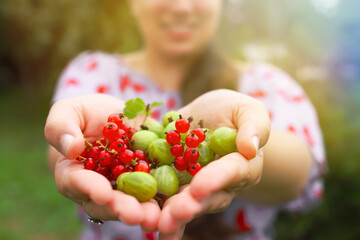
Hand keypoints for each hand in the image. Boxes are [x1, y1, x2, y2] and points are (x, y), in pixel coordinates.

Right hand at [45, 94, 159, 230]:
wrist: (113, 116)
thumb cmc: (83, 115)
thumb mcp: (68, 111)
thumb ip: (61, 127)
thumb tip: (71, 148)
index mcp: (72, 173)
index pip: (77, 183)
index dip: (89, 188)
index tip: (103, 193)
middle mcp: (97, 187)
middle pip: (105, 203)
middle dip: (120, 208)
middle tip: (134, 214)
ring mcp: (122, 187)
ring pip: (129, 203)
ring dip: (142, 212)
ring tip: (154, 216)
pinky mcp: (144, 181)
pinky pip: (152, 192)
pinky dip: (160, 200)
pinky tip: (172, 205)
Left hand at [157, 89, 269, 237]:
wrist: (210, 116)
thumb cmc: (235, 112)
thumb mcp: (248, 111)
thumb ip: (253, 126)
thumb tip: (250, 148)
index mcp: (240, 166)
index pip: (230, 173)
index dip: (215, 180)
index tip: (199, 187)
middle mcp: (217, 183)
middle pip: (205, 197)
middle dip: (189, 206)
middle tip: (175, 213)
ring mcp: (193, 184)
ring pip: (183, 203)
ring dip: (169, 215)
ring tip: (155, 224)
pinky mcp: (172, 179)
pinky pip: (163, 195)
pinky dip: (153, 208)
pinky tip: (140, 220)